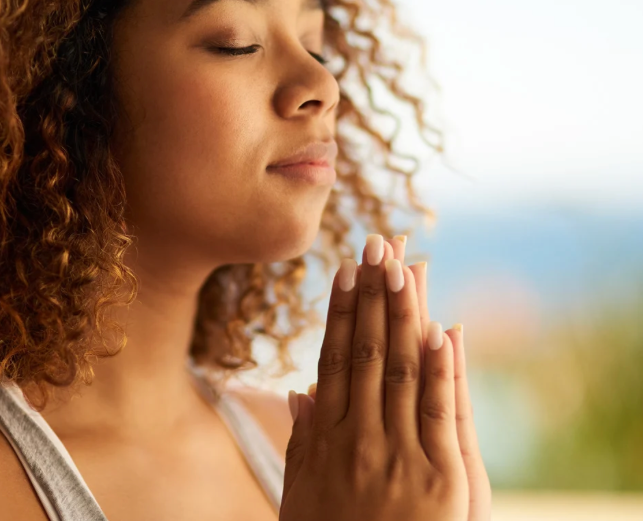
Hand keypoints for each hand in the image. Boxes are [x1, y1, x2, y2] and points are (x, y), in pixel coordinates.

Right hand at [304, 236, 491, 520]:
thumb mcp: (300, 495)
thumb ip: (302, 439)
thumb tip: (299, 389)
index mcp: (324, 438)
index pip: (332, 358)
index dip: (341, 310)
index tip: (345, 269)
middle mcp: (357, 438)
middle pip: (365, 352)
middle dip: (373, 294)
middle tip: (376, 244)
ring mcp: (398, 456)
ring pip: (398, 370)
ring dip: (403, 314)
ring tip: (403, 266)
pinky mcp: (440, 480)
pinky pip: (438, 414)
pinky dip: (440, 370)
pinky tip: (441, 329)